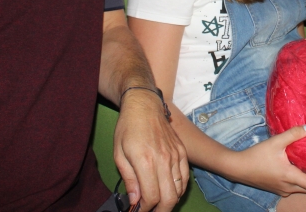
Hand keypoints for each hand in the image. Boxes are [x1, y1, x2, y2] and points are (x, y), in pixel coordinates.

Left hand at [115, 89, 189, 211]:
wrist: (144, 105)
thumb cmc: (128, 128)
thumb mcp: (119, 154)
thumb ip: (129, 179)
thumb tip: (135, 200)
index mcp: (145, 161)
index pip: (151, 197)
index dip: (145, 209)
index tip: (138, 211)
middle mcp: (164, 160)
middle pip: (169, 197)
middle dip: (161, 211)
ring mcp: (175, 155)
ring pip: (180, 189)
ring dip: (170, 201)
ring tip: (159, 203)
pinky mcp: (182, 151)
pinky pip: (185, 177)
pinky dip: (180, 188)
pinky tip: (170, 190)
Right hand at [230, 125, 305, 195]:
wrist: (237, 168)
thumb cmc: (256, 155)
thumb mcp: (275, 142)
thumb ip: (293, 134)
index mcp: (290, 177)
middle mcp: (288, 187)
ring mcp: (283, 190)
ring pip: (304, 190)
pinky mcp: (277, 188)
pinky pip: (296, 187)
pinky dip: (305, 182)